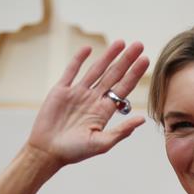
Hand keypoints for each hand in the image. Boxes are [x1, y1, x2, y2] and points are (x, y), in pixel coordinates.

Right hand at [27, 40, 148, 166]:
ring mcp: (77, 93)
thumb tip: (142, 119)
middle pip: (113, 75)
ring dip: (108, 56)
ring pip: (96, 69)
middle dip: (126, 60)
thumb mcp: (101, 143)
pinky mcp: (61, 91)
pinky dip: (79, 59)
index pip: (123, 88)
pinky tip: (88, 49)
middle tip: (138, 45)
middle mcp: (93, 99)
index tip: (145, 60)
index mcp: (104, 111)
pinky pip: (71, 71)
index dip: (134, 74)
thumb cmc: (74, 151)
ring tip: (120, 42)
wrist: (47, 151)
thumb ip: (121, 131)